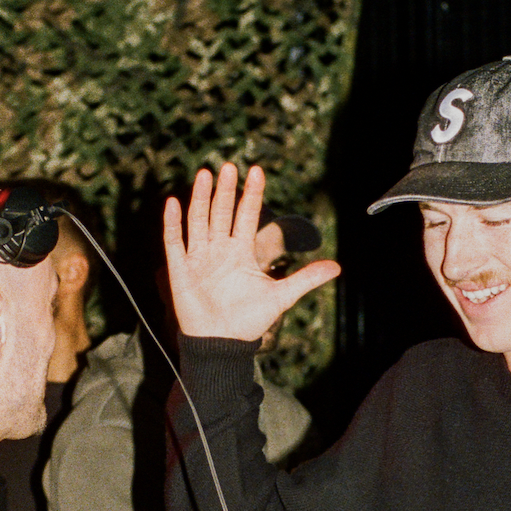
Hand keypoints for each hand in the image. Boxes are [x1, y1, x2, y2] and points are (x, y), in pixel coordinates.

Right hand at [163, 162, 338, 340]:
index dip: (252, 194)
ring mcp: (199, 258)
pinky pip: (174, 242)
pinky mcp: (181, 270)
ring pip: (199, 220)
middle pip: (222, 212)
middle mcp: (219, 250)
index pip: (247, 215)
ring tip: (204, 174)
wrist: (223, 344)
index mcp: (241, 252)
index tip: (257, 171)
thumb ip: (306, 279)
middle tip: (230, 166)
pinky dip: (172, 223)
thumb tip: (337, 267)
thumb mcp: (282, 297)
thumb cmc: (249, 321)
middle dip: (226, 190)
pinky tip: (172, 203)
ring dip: (200, 198)